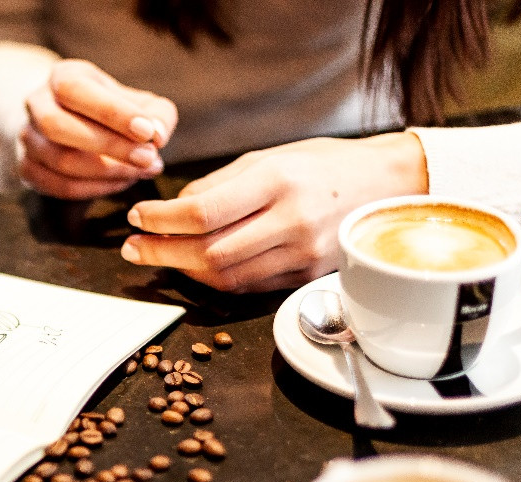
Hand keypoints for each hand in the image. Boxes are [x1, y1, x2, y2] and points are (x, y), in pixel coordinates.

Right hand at [21, 59, 177, 199]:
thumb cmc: (114, 111)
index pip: (75, 90)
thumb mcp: (138, 102)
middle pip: (58, 126)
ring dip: (106, 172)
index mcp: (61, 77)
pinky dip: (94, 189)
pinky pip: (59, 186)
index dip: (111, 112)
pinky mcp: (28, 168)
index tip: (148, 132)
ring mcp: (28, 138)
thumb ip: (157, 115)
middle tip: (148, 158)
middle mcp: (37, 104)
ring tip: (140, 172)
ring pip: (59, 161)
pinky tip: (121, 182)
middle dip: (108, 146)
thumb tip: (158, 136)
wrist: (74, 122)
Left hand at [121, 132, 428, 291]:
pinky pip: (248, 286)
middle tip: (133, 249)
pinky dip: (215, 279)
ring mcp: (301, 253)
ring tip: (157, 257)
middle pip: (208, 252)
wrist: (387, 185)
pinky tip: (195, 268)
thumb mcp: (268, 157)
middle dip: (161, 253)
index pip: (202, 212)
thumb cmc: (322, 165)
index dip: (161, 220)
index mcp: (276, 181)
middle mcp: (290, 221)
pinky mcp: (305, 276)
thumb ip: (219, 185)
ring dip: (183, 271)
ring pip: (226, 277)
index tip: (136, 217)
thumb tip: (174, 209)